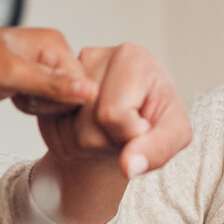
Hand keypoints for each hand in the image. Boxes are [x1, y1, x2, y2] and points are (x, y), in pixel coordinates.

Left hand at [0, 27, 97, 110]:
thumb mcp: (14, 75)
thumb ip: (54, 85)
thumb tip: (91, 92)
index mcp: (56, 43)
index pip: (82, 85)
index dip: (58, 100)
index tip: (31, 92)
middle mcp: (54, 52)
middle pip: (72, 96)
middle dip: (46, 103)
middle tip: (21, 92)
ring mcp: (45, 67)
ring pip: (59, 103)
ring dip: (37, 107)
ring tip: (15, 91)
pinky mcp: (35, 80)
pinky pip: (47, 104)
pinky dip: (31, 106)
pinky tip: (14, 95)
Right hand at [27, 43, 191, 179]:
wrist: (131, 119)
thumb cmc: (157, 117)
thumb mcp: (175, 132)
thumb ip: (159, 148)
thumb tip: (130, 166)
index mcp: (131, 57)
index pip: (113, 113)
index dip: (129, 134)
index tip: (143, 126)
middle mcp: (94, 56)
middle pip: (89, 129)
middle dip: (110, 144)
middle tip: (126, 132)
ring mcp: (66, 76)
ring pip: (69, 138)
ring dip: (93, 149)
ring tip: (111, 133)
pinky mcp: (48, 94)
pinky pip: (52, 137)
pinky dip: (73, 147)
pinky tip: (91, 133)